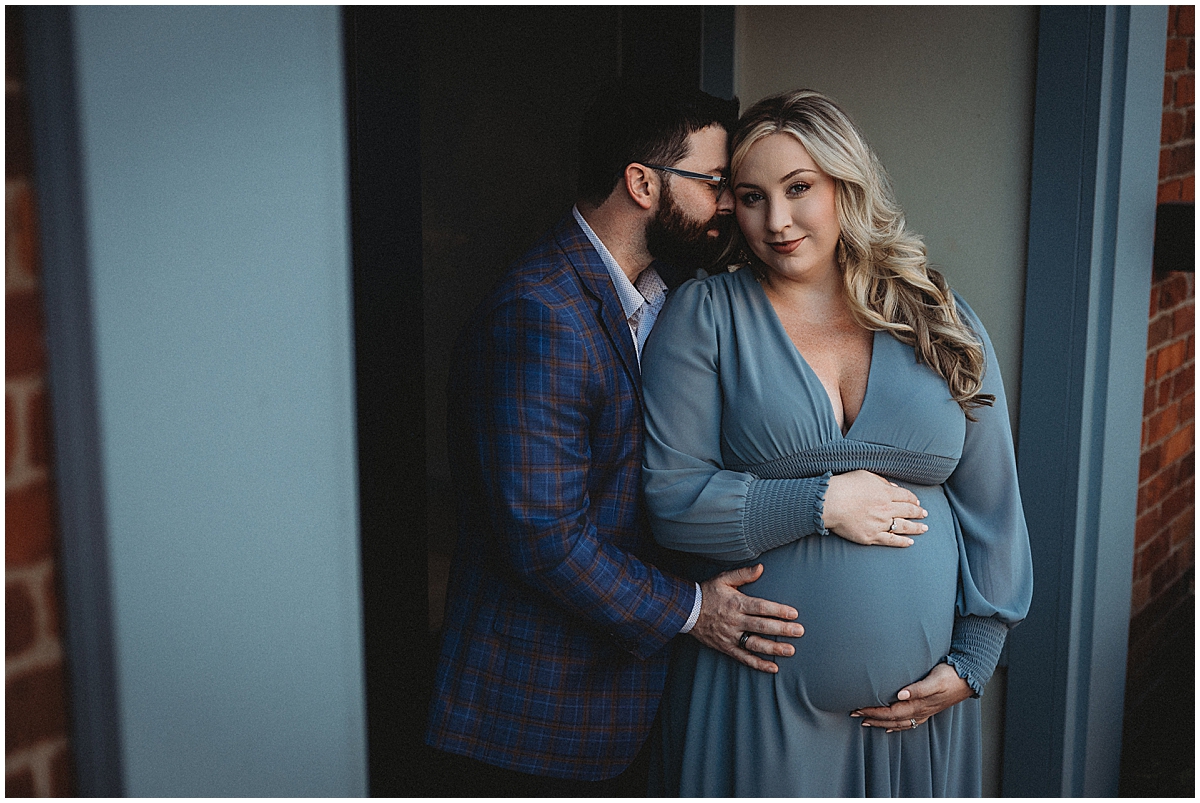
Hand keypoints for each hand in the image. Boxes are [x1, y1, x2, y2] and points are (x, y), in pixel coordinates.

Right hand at [691, 564, 803, 673]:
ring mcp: (730, 636)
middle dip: (782, 629)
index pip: (761, 607)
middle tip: (799, 632)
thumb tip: (761, 568)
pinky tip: (773, 667)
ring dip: (773, 648)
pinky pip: (744, 658)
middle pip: (761, 626)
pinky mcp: (726, 647)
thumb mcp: (723, 579)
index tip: (794, 614)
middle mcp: (735, 621)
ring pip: (755, 644)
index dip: (778, 611)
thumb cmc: (708, 592)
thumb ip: (743, 574)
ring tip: (791, 650)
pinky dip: (758, 664)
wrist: (686, 610)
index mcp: (736, 603)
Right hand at [822, 470, 927, 546]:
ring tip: (924, 528)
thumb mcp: (864, 475)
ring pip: (903, 527)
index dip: (913, 499)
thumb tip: (893, 487)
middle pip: (908, 511)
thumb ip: (881, 481)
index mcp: (885, 492)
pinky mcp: (871, 536)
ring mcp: (880, 524)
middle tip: (925, 514)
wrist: (830, 502)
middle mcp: (886, 508)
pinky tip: (910, 542)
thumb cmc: (844, 485)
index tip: (917, 502)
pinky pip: (891, 540)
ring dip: (916, 528)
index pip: (905, 496)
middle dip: (918, 513)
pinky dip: (902, 542)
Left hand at [849, 663, 971, 730]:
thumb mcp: (935, 679)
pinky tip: (890, 727)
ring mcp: (925, 712)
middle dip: (872, 717)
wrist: (969, 677)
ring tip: (866, 722)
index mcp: (919, 703)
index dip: (873, 710)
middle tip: (854, 714)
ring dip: (881, 722)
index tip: (858, 708)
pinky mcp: (928, 709)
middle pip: (891, 718)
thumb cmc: (951, 675)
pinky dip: (897, 726)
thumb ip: (918, 688)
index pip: (890, 710)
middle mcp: (920, 710)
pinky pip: (909, 722)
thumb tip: (899, 694)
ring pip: (899, 722)